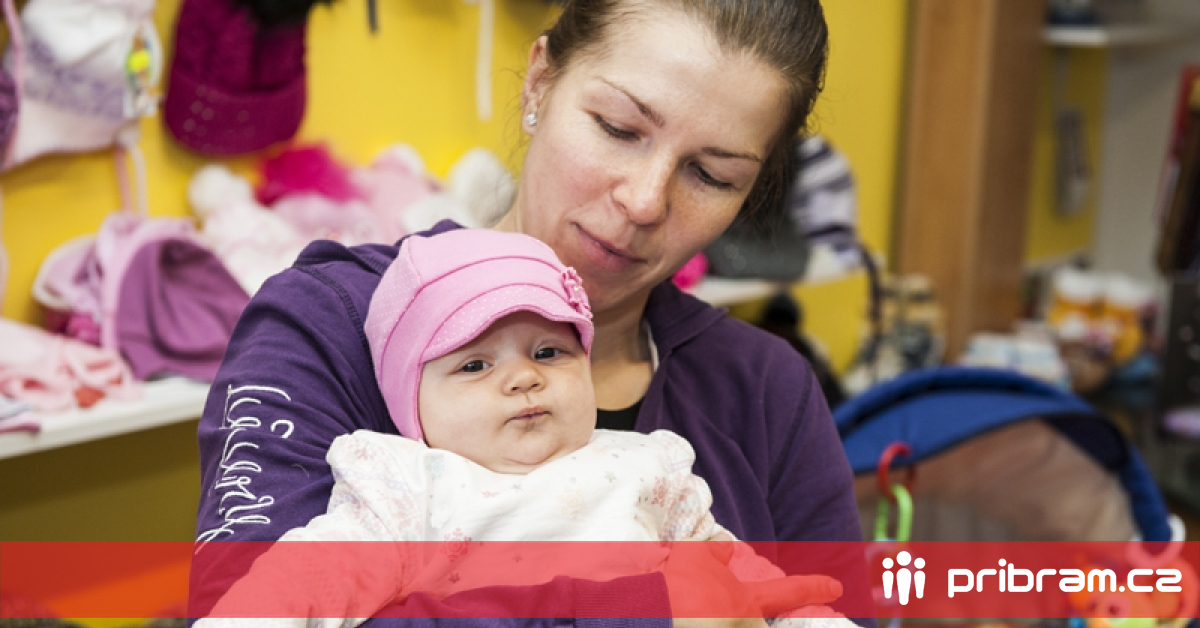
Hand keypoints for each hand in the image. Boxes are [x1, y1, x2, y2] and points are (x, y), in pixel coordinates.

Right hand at [664, 538, 842, 627]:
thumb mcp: (695, 555)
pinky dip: (694, 625)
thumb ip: (715, 553)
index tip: (836, 587)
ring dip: (713, 619)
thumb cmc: (680, 584)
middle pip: (755, 625)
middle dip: (737, 616)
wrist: (657, 616)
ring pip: (731, 625)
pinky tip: (682, 623)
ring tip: (693, 616)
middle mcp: (744, 627)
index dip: (813, 587)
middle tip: (712, 609)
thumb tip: (726, 549)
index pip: (788, 591)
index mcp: (746, 603)